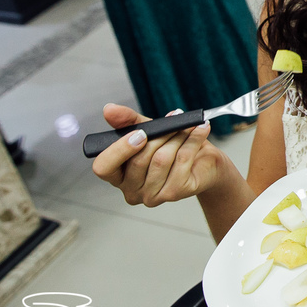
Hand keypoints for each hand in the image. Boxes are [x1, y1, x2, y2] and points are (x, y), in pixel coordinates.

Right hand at [91, 104, 226, 206]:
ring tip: (189, 125)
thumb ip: (127, 121)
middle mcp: (131, 190)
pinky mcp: (175, 193)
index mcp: (118, 175)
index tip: (139, 133)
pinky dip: (193, 140)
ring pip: (162, 159)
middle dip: (159, 134)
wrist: (203, 161)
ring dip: (177, 136)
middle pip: (139, 160)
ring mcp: (153, 196)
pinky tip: (201, 129)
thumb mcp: (147, 129)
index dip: (119, 150)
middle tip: (175, 117)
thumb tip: (109, 110)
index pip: (103, 168)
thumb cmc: (170, 146)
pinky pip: (182, 161)